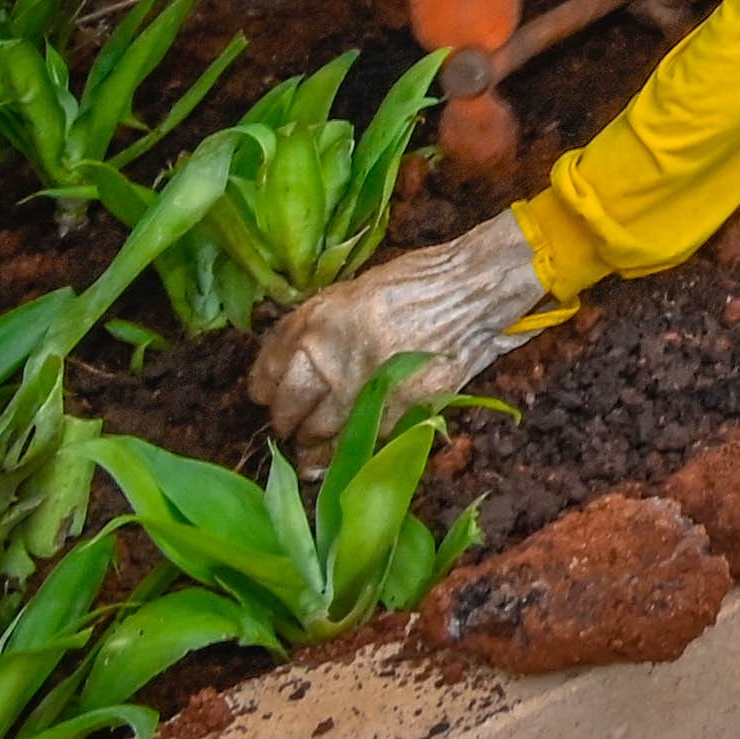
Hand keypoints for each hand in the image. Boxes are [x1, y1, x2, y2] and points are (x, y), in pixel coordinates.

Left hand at [250, 210, 549, 446]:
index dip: (266, 391)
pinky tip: (341, 455)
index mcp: (314, 327)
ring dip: (310, 446)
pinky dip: (346, 454)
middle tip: (293, 424)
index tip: (271, 396)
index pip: (266, 379)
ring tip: (312, 447)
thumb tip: (280, 369)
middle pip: (287, 414)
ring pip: (317, 437)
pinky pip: (359, 445)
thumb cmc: (415, 283)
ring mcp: (362, 392)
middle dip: (286, 422)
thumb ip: (310, 330)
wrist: (474, 293)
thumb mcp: (349, 294)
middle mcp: (330, 362)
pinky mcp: (396, 413)